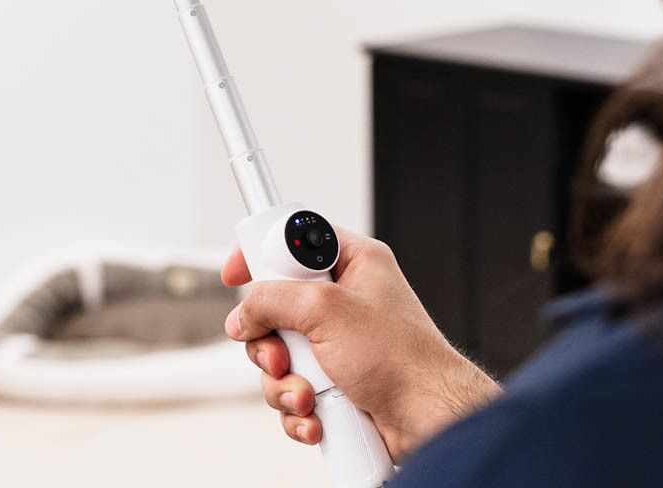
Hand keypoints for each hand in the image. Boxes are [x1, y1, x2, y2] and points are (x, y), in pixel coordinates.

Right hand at [223, 229, 499, 460]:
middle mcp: (346, 302)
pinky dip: (298, 409)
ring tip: (307, 396)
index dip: (261, 255)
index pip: (296, 243)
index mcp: (354, 264)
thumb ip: (274, 300)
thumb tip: (243, 315)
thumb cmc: (400, 358)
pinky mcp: (336, 384)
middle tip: (280, 356)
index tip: (235, 274)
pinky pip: (294, 392)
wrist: (428, 418)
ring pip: (280, 357)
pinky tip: (315, 419)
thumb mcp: (328, 310)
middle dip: (269, 343)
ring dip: (283, 384)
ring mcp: (339, 345)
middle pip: (276, 309)